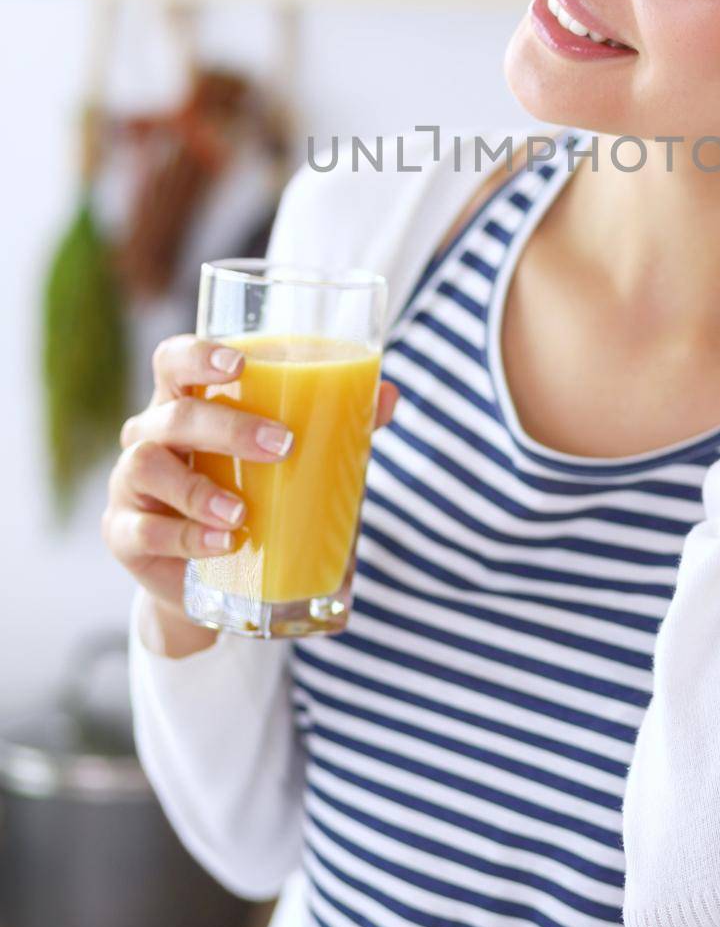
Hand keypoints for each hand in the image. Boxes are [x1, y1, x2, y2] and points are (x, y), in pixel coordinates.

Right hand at [101, 334, 400, 622]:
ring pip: (148, 466)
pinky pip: (142, 531)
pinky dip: (185, 537)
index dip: (199, 354)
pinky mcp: (125, 535)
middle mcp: (150, 434)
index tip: (242, 362)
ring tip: (243, 512)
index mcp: (185, 401)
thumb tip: (389, 394)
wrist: (219, 573)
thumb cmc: (255, 490)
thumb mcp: (293, 457)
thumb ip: (337, 424)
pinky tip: (222, 543)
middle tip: (282, 445)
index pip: (174, 360)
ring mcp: (130, 485)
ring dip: (199, 490)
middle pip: (173, 414)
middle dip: (227, 426)